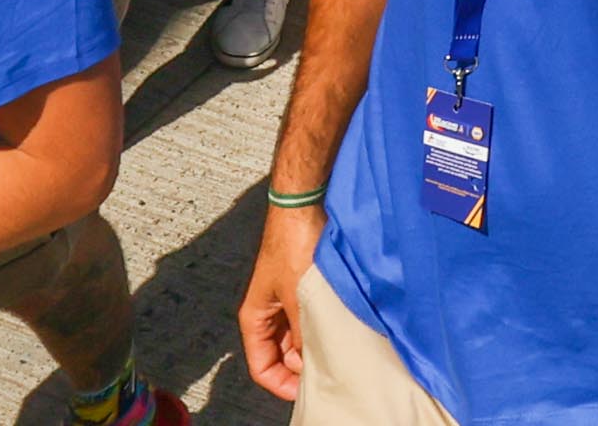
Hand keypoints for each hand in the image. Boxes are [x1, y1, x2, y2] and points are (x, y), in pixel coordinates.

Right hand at [239, 198, 321, 401]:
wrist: (304, 207)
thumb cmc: (294, 246)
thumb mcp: (300, 298)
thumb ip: (305, 335)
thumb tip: (315, 365)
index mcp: (256, 319)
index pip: (262, 369)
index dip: (283, 385)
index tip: (309, 390)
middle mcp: (270, 315)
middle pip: (283, 358)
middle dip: (303, 366)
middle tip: (331, 368)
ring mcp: (288, 304)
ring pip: (300, 341)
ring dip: (317, 346)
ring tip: (339, 348)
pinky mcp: (305, 292)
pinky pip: (313, 322)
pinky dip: (324, 329)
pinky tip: (341, 328)